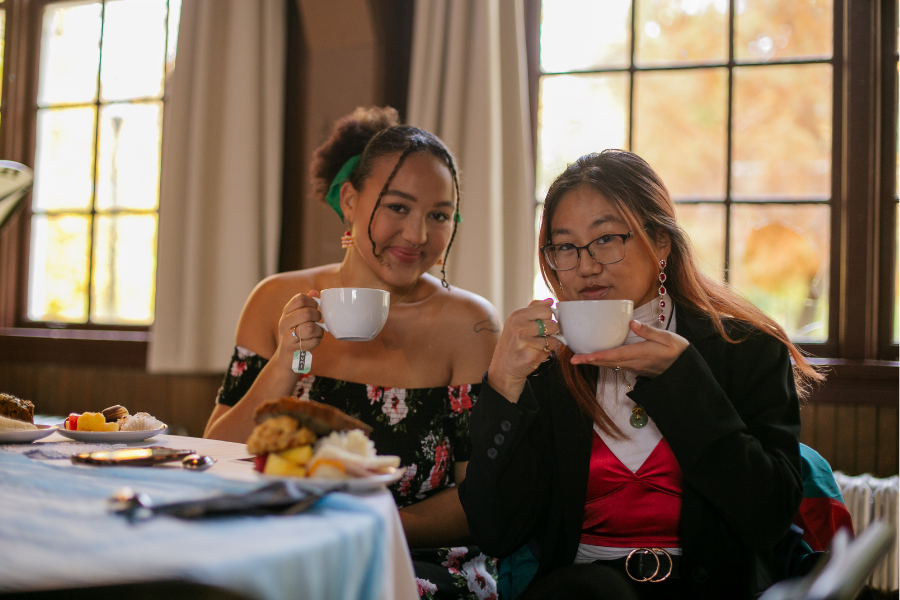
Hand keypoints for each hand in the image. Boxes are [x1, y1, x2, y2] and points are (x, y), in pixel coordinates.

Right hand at [272, 290, 324, 366]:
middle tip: (318, 322)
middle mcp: (284, 322)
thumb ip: (306, 305)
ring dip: (318, 331)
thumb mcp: (297, 319)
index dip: (312, 302)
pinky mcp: (291, 348)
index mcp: (286, 312)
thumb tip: (315, 292)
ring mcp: (286, 335)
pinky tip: (312, 342)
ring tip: (316, 333)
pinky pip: (312, 342)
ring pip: (310, 328)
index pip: (300, 299)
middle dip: (317, 317)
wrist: (286, 358)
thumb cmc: (296, 336)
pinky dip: (316, 342)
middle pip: (306, 312)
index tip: (315, 308)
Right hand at [487, 299, 560, 401]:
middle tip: (539, 337)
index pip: (546, 310)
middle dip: (550, 332)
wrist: (503, 369)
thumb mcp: (517, 322)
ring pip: (553, 339)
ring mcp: (525, 342)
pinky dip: (545, 354)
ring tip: (536, 346)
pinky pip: (549, 351)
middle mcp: (520, 327)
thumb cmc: (512, 344)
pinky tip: (534, 354)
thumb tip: (550, 301)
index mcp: (517, 316)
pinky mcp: (531, 356)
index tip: (542, 323)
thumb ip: (534, 309)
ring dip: (548, 344)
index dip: (548, 318)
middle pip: (552, 324)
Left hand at [569, 320, 688, 377]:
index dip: (595, 357)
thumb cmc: (678, 352)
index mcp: (640, 354)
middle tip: (572, 359)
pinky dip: (604, 361)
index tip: (581, 357)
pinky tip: (597, 357)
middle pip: (607, 362)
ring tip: (579, 358)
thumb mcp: (668, 338)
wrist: (685, 369)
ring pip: (610, 364)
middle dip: (589, 361)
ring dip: (595, 362)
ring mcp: (634, 366)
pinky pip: (616, 364)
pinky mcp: (635, 366)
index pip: (613, 356)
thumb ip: (649, 331)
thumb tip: (632, 322)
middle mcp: (634, 362)